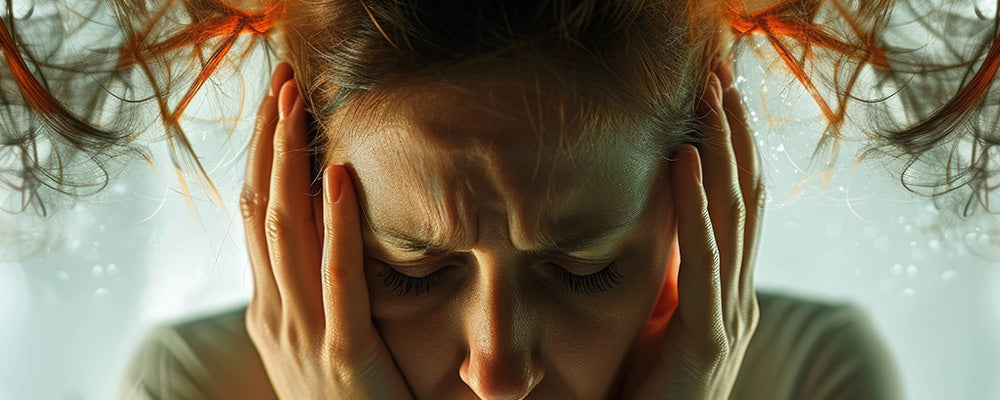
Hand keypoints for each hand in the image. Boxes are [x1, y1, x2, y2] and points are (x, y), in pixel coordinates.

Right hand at [241, 63, 412, 399]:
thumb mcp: (319, 342)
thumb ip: (319, 295)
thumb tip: (331, 238)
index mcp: (269, 307)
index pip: (256, 216)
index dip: (262, 158)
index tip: (273, 107)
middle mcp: (275, 311)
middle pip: (262, 209)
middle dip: (270, 142)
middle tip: (282, 84)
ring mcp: (301, 330)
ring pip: (285, 230)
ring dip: (292, 162)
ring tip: (299, 108)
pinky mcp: (341, 351)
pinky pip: (336, 276)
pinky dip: (335, 224)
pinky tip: (339, 177)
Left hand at [622, 59, 763, 398]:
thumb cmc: (652, 393)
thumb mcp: (662, 326)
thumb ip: (672, 285)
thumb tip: (662, 238)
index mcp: (731, 292)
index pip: (739, 206)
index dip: (733, 149)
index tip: (718, 99)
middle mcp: (739, 296)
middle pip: (744, 197)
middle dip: (733, 134)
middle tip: (719, 76)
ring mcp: (729, 314)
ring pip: (733, 215)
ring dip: (720, 150)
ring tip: (707, 98)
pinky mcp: (705, 335)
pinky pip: (703, 258)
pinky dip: (694, 204)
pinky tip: (684, 160)